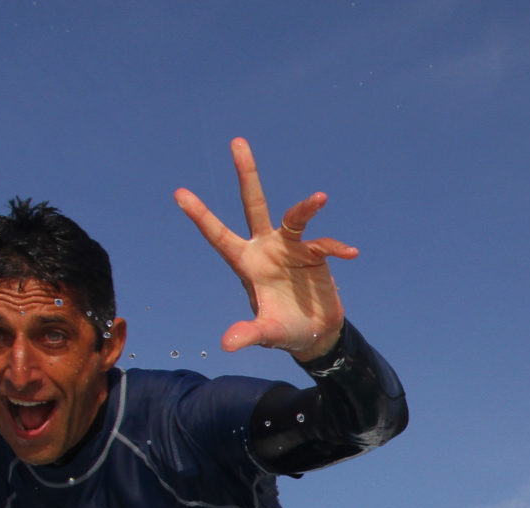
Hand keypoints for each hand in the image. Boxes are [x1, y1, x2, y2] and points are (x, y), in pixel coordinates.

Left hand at [175, 138, 357, 361]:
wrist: (316, 333)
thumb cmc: (285, 331)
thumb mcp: (266, 334)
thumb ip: (248, 334)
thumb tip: (226, 344)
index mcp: (246, 263)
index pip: (219, 236)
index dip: (201, 216)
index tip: (179, 193)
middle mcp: (266, 248)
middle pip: (253, 204)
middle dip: (247, 174)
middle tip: (238, 142)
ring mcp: (291, 248)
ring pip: (295, 217)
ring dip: (306, 207)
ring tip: (320, 198)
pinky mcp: (315, 254)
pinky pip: (324, 243)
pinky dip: (336, 247)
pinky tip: (350, 253)